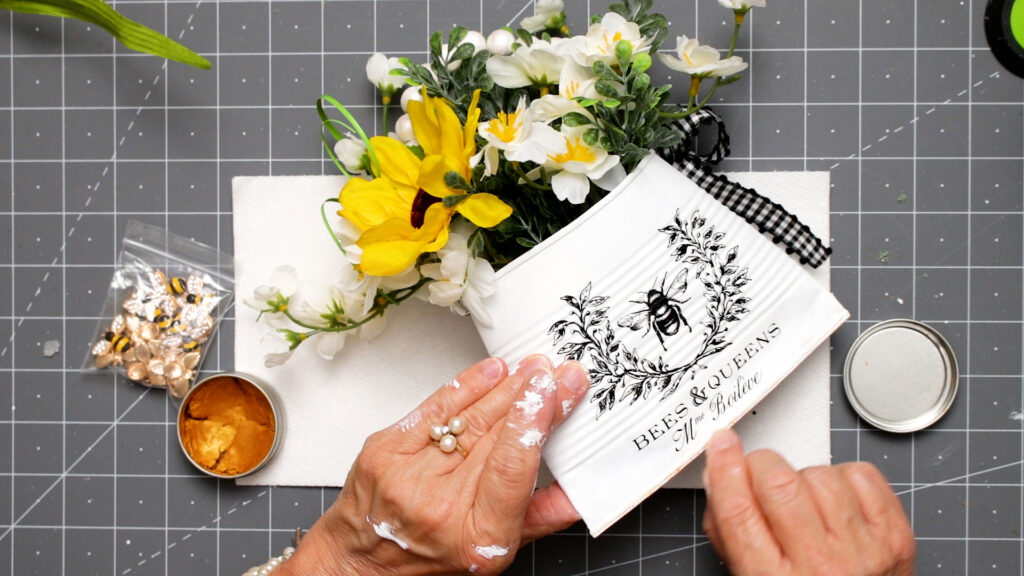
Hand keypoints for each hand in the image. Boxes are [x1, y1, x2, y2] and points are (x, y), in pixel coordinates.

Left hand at [279, 355, 589, 575]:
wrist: (364, 560)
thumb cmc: (433, 556)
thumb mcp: (495, 551)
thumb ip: (541, 517)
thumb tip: (582, 491)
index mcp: (476, 535)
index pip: (510, 469)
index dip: (534, 423)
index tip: (555, 392)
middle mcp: (439, 505)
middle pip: (493, 434)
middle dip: (530, 396)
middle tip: (557, 372)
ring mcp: (407, 475)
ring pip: (467, 416)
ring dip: (504, 387)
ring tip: (530, 369)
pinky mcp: (385, 451)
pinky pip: (434, 408)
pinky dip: (466, 386)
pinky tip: (491, 373)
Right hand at [701, 429, 915, 575]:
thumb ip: (730, 531)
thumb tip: (721, 478)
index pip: (740, 513)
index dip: (726, 470)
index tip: (722, 446)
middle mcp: (819, 567)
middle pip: (778, 484)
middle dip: (761, 465)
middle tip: (760, 472)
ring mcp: (862, 551)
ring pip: (819, 474)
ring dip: (805, 478)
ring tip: (806, 504)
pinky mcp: (894, 537)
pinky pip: (861, 475)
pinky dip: (844, 478)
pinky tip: (837, 504)